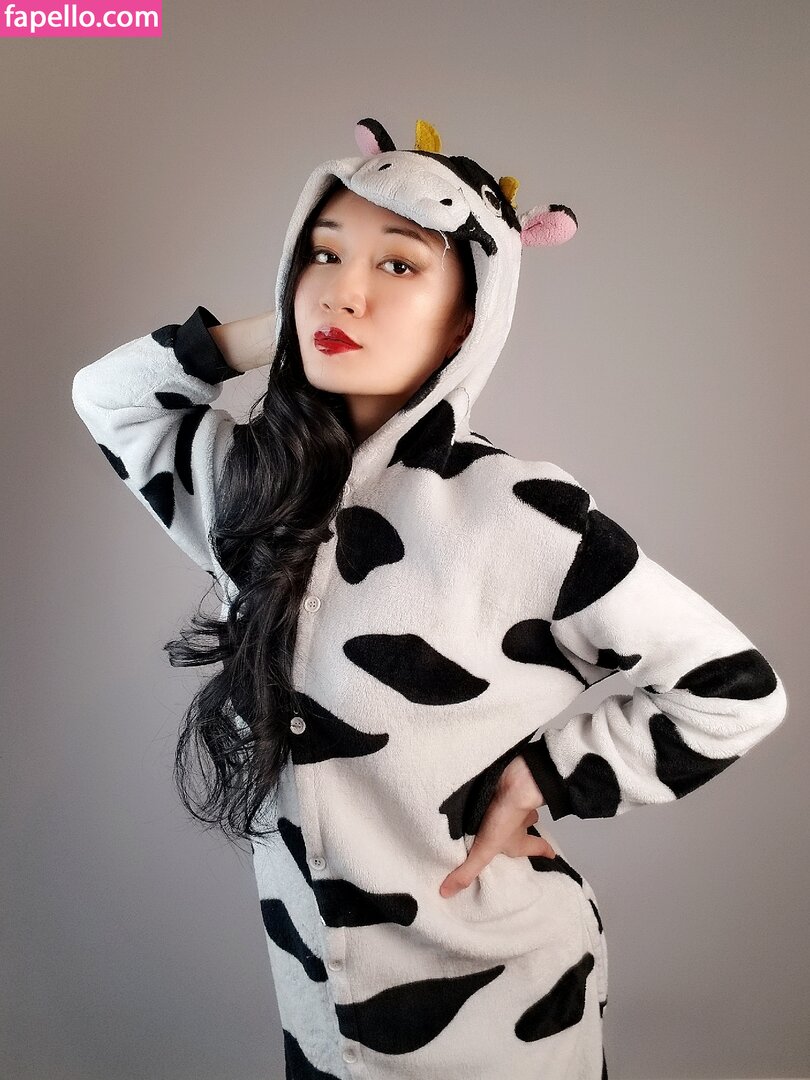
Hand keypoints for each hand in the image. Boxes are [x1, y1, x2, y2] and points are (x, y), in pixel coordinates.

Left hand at [439, 754, 555, 898]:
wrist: (514, 782)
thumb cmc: (506, 817)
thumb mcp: (484, 850)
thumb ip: (466, 871)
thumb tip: (446, 893)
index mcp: (519, 839)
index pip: (536, 848)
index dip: (544, 851)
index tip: (551, 854)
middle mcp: (522, 820)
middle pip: (528, 824)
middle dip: (523, 826)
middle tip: (514, 829)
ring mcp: (516, 801)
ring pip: (518, 805)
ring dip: (510, 807)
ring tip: (497, 808)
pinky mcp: (506, 785)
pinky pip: (507, 789)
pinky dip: (501, 790)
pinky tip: (489, 789)